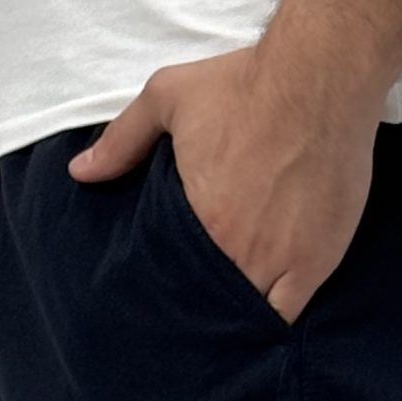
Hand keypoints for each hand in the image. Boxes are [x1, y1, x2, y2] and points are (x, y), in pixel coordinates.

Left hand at [68, 45, 382, 324]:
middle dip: (202, 311)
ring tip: (227, 323)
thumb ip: (123, 139)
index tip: (166, 294)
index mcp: (200, 220)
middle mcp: (238, 250)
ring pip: (249, 316)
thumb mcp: (168, 98)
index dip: (171, 290)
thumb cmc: (246, 85)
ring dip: (237, 320)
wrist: (320, 78)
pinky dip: (276, 322)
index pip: (175, 278)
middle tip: (194, 314)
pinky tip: (266, 322)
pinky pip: (290, 314)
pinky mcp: (317, 260)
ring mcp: (280, 260)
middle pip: (212, 304)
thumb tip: (82, 172)